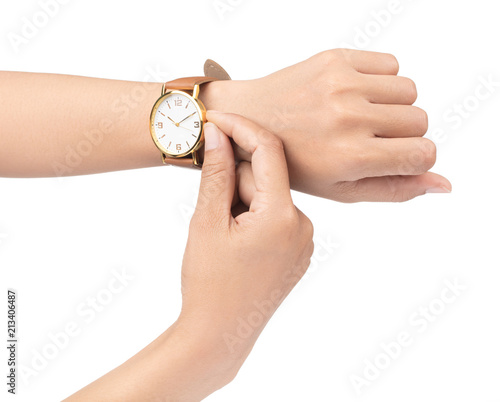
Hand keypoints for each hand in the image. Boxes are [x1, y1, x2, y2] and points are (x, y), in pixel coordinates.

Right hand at [179, 113, 313, 376]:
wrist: (219, 334)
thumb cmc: (208, 282)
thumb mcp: (207, 221)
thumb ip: (217, 173)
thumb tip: (220, 132)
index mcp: (283, 216)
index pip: (268, 151)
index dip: (240, 128)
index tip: (216, 118)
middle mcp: (304, 225)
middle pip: (268, 177)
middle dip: (235, 179)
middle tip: (209, 206)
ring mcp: (305, 241)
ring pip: (271, 197)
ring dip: (243, 199)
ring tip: (221, 231)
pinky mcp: (299, 251)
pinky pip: (278, 217)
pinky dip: (254, 215)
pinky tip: (235, 238)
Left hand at [201, 49, 451, 202]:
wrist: (250, 120)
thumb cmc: (294, 163)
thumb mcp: (341, 190)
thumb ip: (395, 189)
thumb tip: (444, 184)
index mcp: (351, 156)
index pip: (424, 153)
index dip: (414, 158)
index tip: (393, 157)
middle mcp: (350, 117)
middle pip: (420, 120)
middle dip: (401, 133)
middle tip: (367, 138)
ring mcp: (342, 84)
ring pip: (409, 91)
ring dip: (392, 105)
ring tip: (360, 116)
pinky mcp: (335, 58)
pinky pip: (390, 64)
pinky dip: (379, 81)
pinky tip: (353, 95)